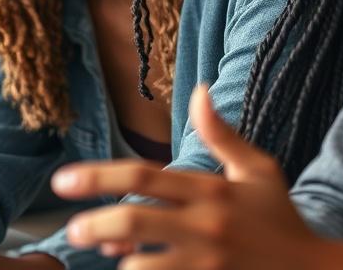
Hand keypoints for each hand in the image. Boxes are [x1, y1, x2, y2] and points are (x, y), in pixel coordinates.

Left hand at [50, 85, 342, 269]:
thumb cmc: (280, 218)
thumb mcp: (258, 170)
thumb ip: (221, 134)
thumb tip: (199, 90)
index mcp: (211, 190)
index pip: (143, 177)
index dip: (97, 177)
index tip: (63, 181)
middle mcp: (207, 225)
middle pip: (133, 220)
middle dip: (92, 223)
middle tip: (71, 228)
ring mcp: (208, 263)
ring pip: (142, 265)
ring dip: (118, 260)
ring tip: (106, 253)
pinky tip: (134, 269)